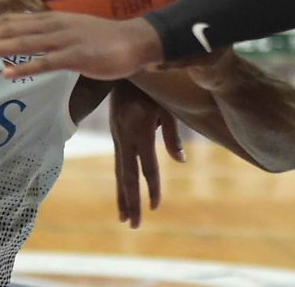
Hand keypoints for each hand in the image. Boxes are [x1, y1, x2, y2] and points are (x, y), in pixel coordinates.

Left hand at [0, 13, 162, 79]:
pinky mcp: (77, 55)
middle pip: (12, 29)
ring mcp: (65, 39)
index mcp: (52, 19)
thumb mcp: (74, 33)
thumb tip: (32, 47)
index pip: (14, 20)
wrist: (137, 41)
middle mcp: (54, 25)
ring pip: (23, 43)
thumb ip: (52, 39)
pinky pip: (46, 62)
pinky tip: (6, 72)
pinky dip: (25, 66)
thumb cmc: (106, 40)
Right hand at [110, 81, 184, 228]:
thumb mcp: (167, 107)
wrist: (125, 68)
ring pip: (119, 172)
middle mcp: (125, 135)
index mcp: (140, 129)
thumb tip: (179, 161)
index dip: (152, 187)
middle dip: (132, 201)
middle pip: (128, 176)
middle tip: (135, 225)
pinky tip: (122, 194)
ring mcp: (117, 135)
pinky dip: (120, 180)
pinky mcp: (115, 133)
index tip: (155, 206)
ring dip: (122, 196)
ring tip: (125, 218)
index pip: (148, 166)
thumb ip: (172, 135)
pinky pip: (118, 161)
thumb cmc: (154, 86)